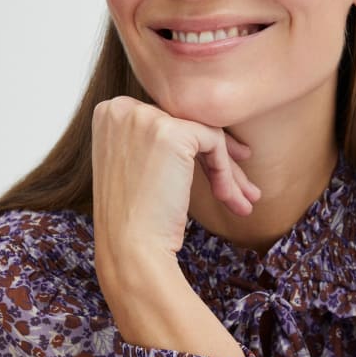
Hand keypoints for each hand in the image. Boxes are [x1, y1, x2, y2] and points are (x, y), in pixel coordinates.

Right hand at [91, 97, 259, 272]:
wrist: (130, 248)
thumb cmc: (134, 219)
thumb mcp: (134, 167)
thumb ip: (153, 142)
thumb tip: (198, 131)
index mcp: (109, 114)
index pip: (164, 120)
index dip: (193, 147)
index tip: (215, 171)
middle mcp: (122, 109)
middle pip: (186, 125)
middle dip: (218, 159)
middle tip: (242, 187)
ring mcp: (145, 117)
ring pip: (204, 134)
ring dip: (228, 171)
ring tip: (246, 199)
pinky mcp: (172, 132)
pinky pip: (214, 142)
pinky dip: (225, 172)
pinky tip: (227, 199)